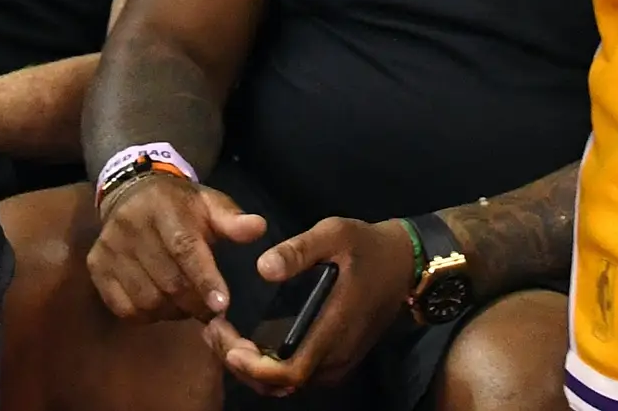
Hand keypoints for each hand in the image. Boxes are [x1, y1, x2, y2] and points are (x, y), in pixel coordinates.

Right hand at [85, 174, 268, 326]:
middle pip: (167, 281)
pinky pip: (124, 308)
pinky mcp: (96, 266)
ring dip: (172, 311)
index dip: (204, 279)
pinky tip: (160, 302)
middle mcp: (130, 226)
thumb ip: (232, 219)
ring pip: (147, 300)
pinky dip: (147, 315)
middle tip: (210, 308)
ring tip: (185, 302)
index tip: (222, 305)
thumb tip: (258, 228)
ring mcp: (109, 247)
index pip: (184, 249)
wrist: (132, 192)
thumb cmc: (179, 204)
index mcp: (162, 207)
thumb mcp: (208, 203)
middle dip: (194, 302)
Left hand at [212, 216, 415, 394]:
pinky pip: (297, 376)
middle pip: (280, 384)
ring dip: (251, 368)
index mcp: (334, 330)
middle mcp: (335, 357)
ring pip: (286, 384)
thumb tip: (263, 269)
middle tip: (212, 332)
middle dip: (242, 365)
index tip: (228, 345)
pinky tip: (248, 342)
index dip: (254, 368)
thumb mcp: (334, 234)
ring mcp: (337, 363)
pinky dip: (268, 367)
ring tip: (222, 336)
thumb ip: (299, 251)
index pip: (290, 372)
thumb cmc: (367, 247)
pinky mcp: (337, 361)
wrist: (406, 264)